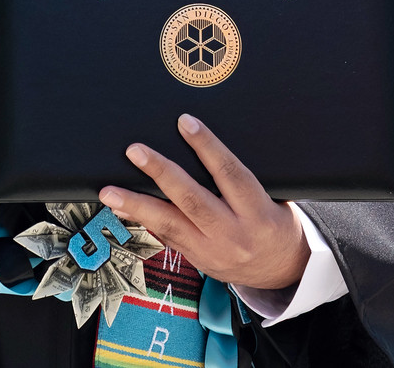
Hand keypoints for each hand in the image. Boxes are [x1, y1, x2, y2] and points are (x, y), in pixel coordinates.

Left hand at [99, 115, 309, 293]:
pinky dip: (142, 220)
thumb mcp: (273, 197)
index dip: (207, 146)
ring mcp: (212, 250)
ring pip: (170, 224)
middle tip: (135, 151)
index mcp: (258, 212)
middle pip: (192, 200)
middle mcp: (233, 233)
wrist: (284, 271)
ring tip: (109, 190)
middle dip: (161, 173)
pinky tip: (121, 207)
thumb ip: (241, 177)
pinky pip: (166, 237)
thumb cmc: (277, 222)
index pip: (230, 174)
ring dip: (136, 204)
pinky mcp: (198, 260)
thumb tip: (203, 140)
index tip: (185, 122)